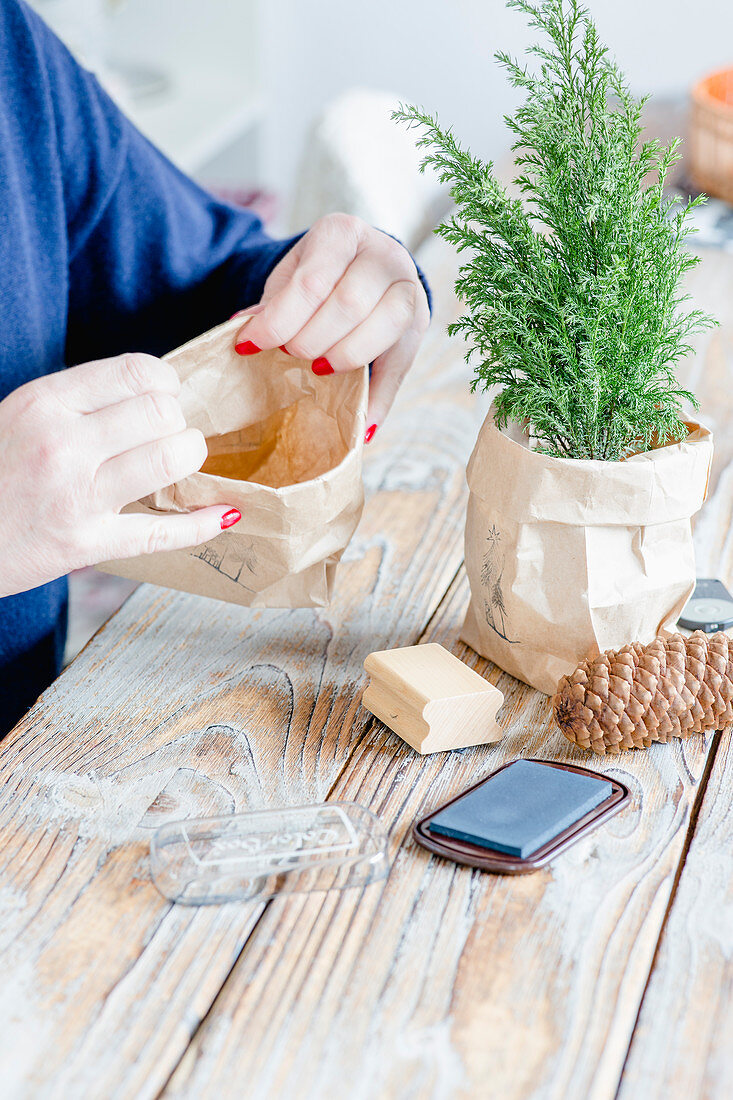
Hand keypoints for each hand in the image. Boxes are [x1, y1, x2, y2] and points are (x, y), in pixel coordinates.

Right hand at [0, 353, 240, 597]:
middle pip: (162, 414)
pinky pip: (164, 532)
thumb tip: (152, 392)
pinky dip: (202, 524)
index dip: (165, 384)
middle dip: (178, 423)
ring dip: (189, 460)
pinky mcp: (87, 543)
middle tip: (167, 438)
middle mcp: (62, 444)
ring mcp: (77, 496)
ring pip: (170, 460)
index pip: (137, 372)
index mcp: (44, 402)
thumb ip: (80, 404)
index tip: (163, 398)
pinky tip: (223, 514)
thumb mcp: (22, 417)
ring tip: (178, 465)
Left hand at [233, 214, 429, 440]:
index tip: (249, 346)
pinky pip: (400, 367)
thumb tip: (240, 331)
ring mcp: (409, 289)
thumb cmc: (321, 275)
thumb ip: (271, 304)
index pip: (311, 282)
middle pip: (349, 305)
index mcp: (343, 233)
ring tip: (317, 373)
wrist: (364, 266)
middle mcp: (384, 255)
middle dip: (311, 340)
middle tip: (289, 356)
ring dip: (344, 359)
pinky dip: (379, 400)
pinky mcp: (419, 325)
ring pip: (382, 328)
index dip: (279, 320)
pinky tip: (361, 424)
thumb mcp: (292, 277)